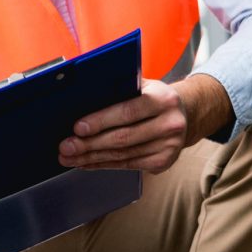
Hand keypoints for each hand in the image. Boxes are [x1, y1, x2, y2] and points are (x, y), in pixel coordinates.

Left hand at [57, 74, 233, 174]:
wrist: (186, 115)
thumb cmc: (154, 98)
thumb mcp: (144, 85)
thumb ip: (121, 88)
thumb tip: (84, 93)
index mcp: (163, 99)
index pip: (128, 111)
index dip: (101, 121)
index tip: (77, 128)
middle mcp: (170, 124)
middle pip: (123, 138)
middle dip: (90, 144)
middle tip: (66, 147)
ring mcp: (169, 147)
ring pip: (123, 155)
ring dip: (92, 158)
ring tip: (69, 157)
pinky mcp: (163, 163)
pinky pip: (127, 165)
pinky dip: (104, 164)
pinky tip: (87, 163)